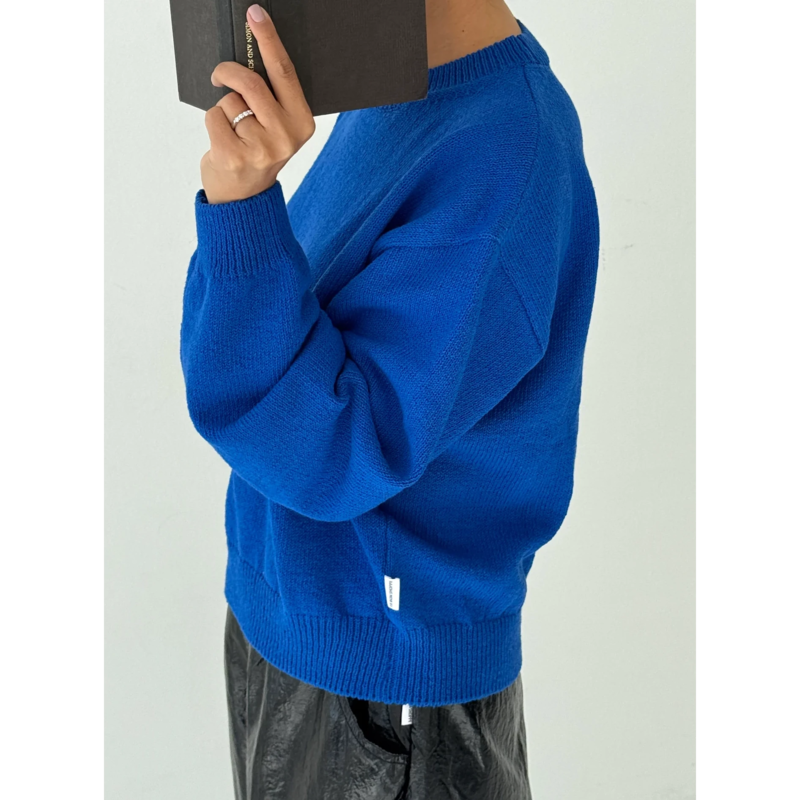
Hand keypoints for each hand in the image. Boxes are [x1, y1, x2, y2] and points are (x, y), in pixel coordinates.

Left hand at [201, 5, 314, 203]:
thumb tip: (252, 55)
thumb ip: (273, 97)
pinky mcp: (234, 156)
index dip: (268, 39)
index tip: (255, 14)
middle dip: (229, 72)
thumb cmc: (259, 151)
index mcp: (302, 123)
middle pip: (251, 82)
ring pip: (230, 101)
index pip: (284, 73)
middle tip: (219, 75)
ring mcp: (261, 149)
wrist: (245, 198)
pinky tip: (223, 140)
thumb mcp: (277, 125)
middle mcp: (286, 137)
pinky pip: (214, 116)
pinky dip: (213, 122)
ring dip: (224, 108)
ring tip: (233, 129)